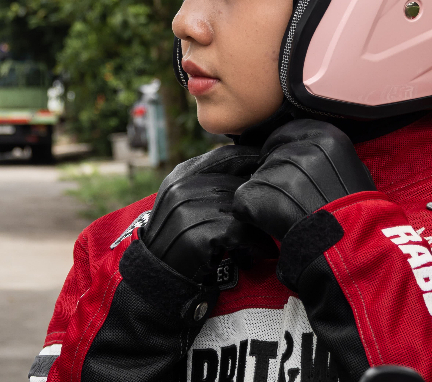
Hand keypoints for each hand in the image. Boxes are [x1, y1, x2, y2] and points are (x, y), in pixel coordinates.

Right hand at [142, 144, 276, 282]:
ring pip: (244, 207)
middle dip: (260, 201)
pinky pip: (243, 231)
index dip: (254, 158)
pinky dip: (258, 243)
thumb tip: (256, 166)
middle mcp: (184, 187)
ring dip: (262, 225)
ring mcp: (189, 209)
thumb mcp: (186, 201)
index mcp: (183, 174)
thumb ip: (211, 182)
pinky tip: (265, 252)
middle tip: (274, 215)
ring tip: (269, 237)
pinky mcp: (198, 234)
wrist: (156, 278)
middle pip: (240, 183)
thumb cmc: (179, 238)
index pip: (227, 154)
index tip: (275, 165)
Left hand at [232, 119, 375, 240]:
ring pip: (258, 178)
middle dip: (276, 175)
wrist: (348, 247)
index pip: (288, 132)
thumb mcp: (354, 170)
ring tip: (288, 215)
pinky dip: (252, 214)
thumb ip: (328, 155)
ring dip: (268, 196)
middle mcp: (298, 148)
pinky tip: (272, 225)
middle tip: (291, 199)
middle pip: (271, 155)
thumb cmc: (356, 214)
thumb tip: (307, 151)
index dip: (284, 149)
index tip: (287, 167)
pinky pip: (244, 201)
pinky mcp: (256, 193)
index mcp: (325, 136)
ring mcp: (276, 169)